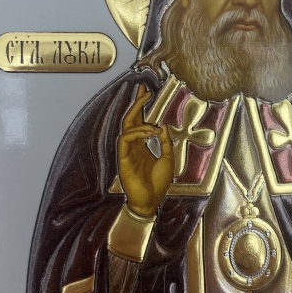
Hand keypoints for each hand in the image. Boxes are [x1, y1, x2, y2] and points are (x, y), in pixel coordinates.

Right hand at [117, 84, 173, 215]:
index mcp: (143, 145)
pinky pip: (124, 139)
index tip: (146, 91)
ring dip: (139, 119)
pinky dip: (136, 133)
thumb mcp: (168, 158)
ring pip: (126, 127)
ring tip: (152, 120)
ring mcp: (127, 151)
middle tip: (144, 91)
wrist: (151, 201)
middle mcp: (134, 145)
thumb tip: (162, 125)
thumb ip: (165, 142)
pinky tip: (149, 132)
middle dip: (136, 104)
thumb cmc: (159, 183)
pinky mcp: (123, 158)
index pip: (139, 121)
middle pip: (131, 119)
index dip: (141, 105)